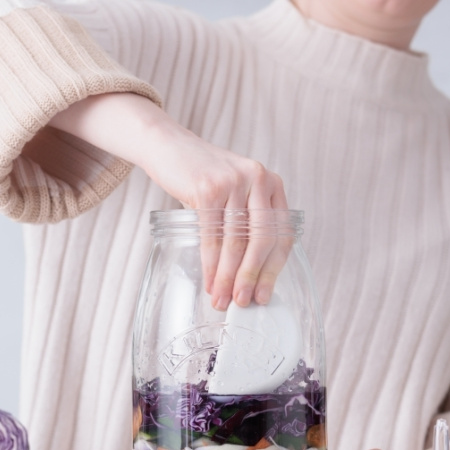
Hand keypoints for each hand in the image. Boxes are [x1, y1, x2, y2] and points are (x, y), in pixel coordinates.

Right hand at [138, 121, 292, 309]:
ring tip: (222, 299)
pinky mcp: (208, 188)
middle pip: (261, 240)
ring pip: (236, 242)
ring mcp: (233, 182)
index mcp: (271, 183)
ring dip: (228, 277)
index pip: (281, 234)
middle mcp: (258, 179)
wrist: (167, 146)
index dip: (273, 269)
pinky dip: (209, 265)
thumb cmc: (200, 176)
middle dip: (251, 278)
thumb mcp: (234, 192)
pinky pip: (212, 236)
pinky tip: (208, 282)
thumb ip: (246, 221)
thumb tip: (248, 276)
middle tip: (244, 303)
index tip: (264, 295)